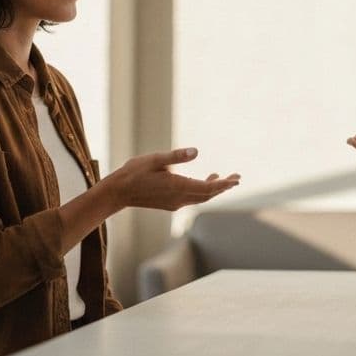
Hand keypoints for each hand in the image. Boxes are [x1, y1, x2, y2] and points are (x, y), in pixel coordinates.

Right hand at [98, 147, 239, 211]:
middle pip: (208, 195)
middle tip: (236, 178)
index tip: (236, 179)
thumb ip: (176, 156)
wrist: (118, 192)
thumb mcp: (155, 159)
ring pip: (200, 198)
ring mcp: (175, 203)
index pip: (208, 188)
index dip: (223, 184)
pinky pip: (192, 198)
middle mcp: (179, 198)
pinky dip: (202, 191)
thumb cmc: (134, 172)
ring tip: (222, 177)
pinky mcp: (170, 204)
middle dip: (223, 186)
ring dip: (213, 189)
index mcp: (178, 187)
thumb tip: (197, 151)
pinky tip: (202, 181)